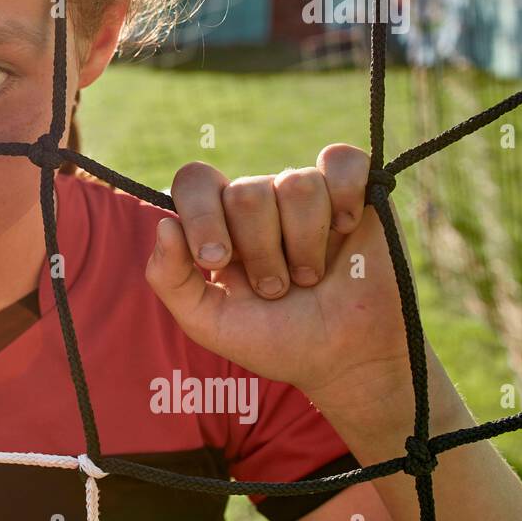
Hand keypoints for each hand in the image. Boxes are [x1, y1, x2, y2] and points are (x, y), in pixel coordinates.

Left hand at [144, 144, 414, 418]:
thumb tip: (165, 224)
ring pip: (296, 183)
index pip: (195, 182)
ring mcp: (306, 195)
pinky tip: (346, 227)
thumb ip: (170, 278)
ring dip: (304, 243)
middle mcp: (259, 202)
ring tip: (310, 276)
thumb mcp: (208, 323)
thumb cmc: (275, 340)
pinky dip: (345, 193)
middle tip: (275, 288)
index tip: (217, 260)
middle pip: (246, 192)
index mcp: (218, 224)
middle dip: (261, 250)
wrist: (344, 360)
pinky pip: (342, 160)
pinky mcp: (356, 192)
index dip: (202, 216)